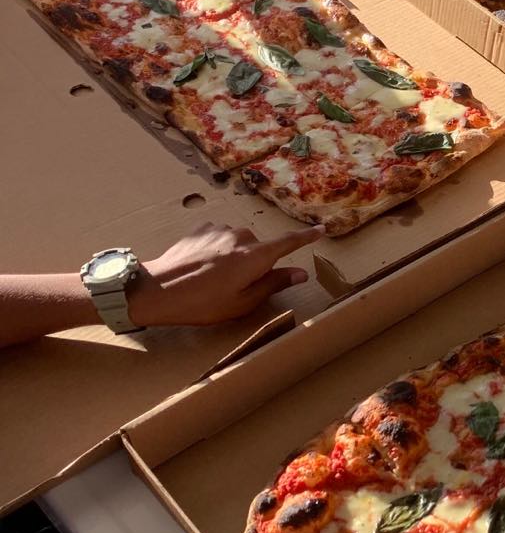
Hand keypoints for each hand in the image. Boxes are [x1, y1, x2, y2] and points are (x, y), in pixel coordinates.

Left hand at [126, 223, 318, 327]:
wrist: (157, 290)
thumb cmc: (203, 303)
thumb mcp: (244, 302)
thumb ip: (274, 284)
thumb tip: (300, 273)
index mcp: (256, 256)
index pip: (289, 242)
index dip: (306, 237)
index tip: (320, 229)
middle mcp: (241, 236)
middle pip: (260, 249)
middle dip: (256, 264)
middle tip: (238, 288)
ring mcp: (219, 230)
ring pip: (239, 244)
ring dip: (235, 258)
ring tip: (215, 280)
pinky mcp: (201, 229)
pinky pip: (220, 239)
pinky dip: (218, 251)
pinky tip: (203, 268)